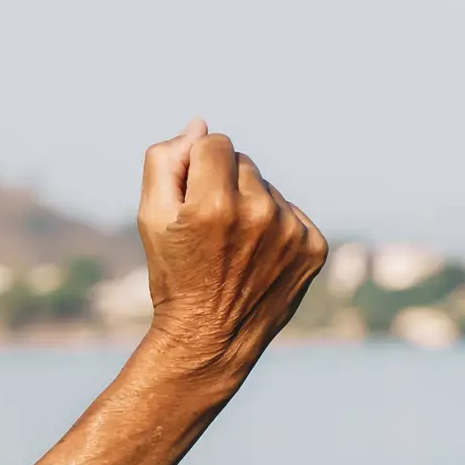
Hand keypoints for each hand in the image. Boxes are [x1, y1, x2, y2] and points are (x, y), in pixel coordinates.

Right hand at [135, 119, 324, 373]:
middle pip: (242, 162)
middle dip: (222, 184)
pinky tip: (257, 256)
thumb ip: (165, 161)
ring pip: (267, 187)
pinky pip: (292, 212)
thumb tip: (199, 125)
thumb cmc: (173, 275)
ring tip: (233, 245)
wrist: (210, 339)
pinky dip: (275, 227)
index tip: (188, 200)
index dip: (195, 168)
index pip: (214, 142)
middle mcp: (260, 213)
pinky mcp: (314, 247)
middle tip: (209, 228)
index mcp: (214, 203)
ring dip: (250, 204)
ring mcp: (292, 232)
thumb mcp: (150, 217)